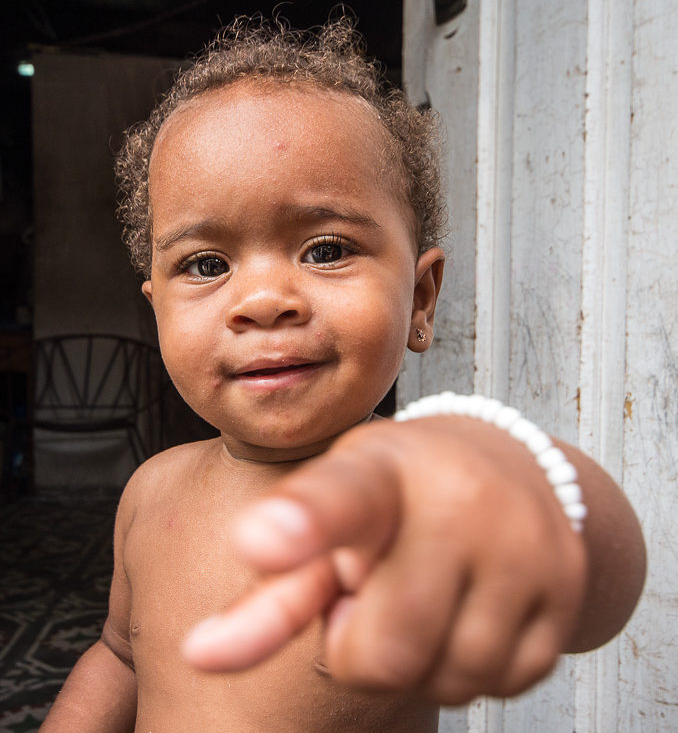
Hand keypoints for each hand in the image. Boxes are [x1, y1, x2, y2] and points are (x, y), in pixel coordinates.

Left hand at [183, 416, 586, 704]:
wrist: (508, 464)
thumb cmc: (399, 495)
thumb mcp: (336, 519)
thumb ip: (277, 590)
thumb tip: (199, 656)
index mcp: (377, 470)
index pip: (339, 499)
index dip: (302, 524)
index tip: (261, 539)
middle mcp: (456, 498)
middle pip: (383, 651)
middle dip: (364, 643)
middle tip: (379, 588)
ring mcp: (521, 543)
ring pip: (447, 679)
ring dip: (424, 656)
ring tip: (431, 589)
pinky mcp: (565, 588)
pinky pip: (501, 682)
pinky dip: (472, 660)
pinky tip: (474, 603)